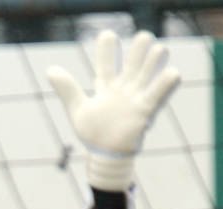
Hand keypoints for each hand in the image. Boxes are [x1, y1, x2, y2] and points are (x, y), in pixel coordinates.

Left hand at [46, 29, 180, 191]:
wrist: (106, 158)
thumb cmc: (93, 135)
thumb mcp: (78, 109)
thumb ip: (67, 89)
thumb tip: (50, 69)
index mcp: (106, 85)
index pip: (107, 59)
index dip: (108, 45)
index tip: (108, 36)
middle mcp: (123, 87)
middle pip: (135, 57)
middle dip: (140, 45)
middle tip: (141, 40)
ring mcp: (136, 97)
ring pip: (150, 69)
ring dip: (155, 57)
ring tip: (156, 50)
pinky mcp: (145, 110)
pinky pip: (159, 94)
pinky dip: (167, 82)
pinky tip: (172, 73)